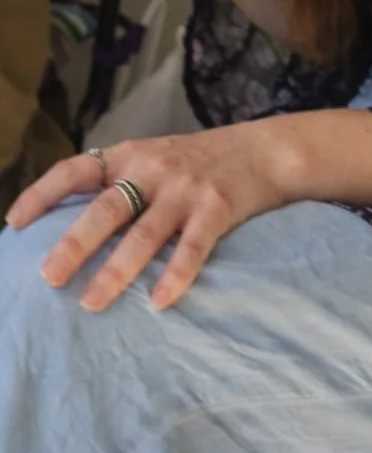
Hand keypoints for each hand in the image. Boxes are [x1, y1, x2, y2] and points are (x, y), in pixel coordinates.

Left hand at [4, 120, 288, 310]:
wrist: (265, 149)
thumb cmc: (199, 162)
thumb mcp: (154, 158)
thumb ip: (118, 183)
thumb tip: (66, 229)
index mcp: (131, 155)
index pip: (76, 169)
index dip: (43, 194)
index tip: (15, 223)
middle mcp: (154, 168)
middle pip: (106, 207)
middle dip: (75, 243)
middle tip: (48, 276)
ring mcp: (187, 188)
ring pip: (145, 233)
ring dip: (116, 270)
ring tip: (92, 303)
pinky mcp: (218, 207)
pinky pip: (193, 246)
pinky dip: (175, 274)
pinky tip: (158, 301)